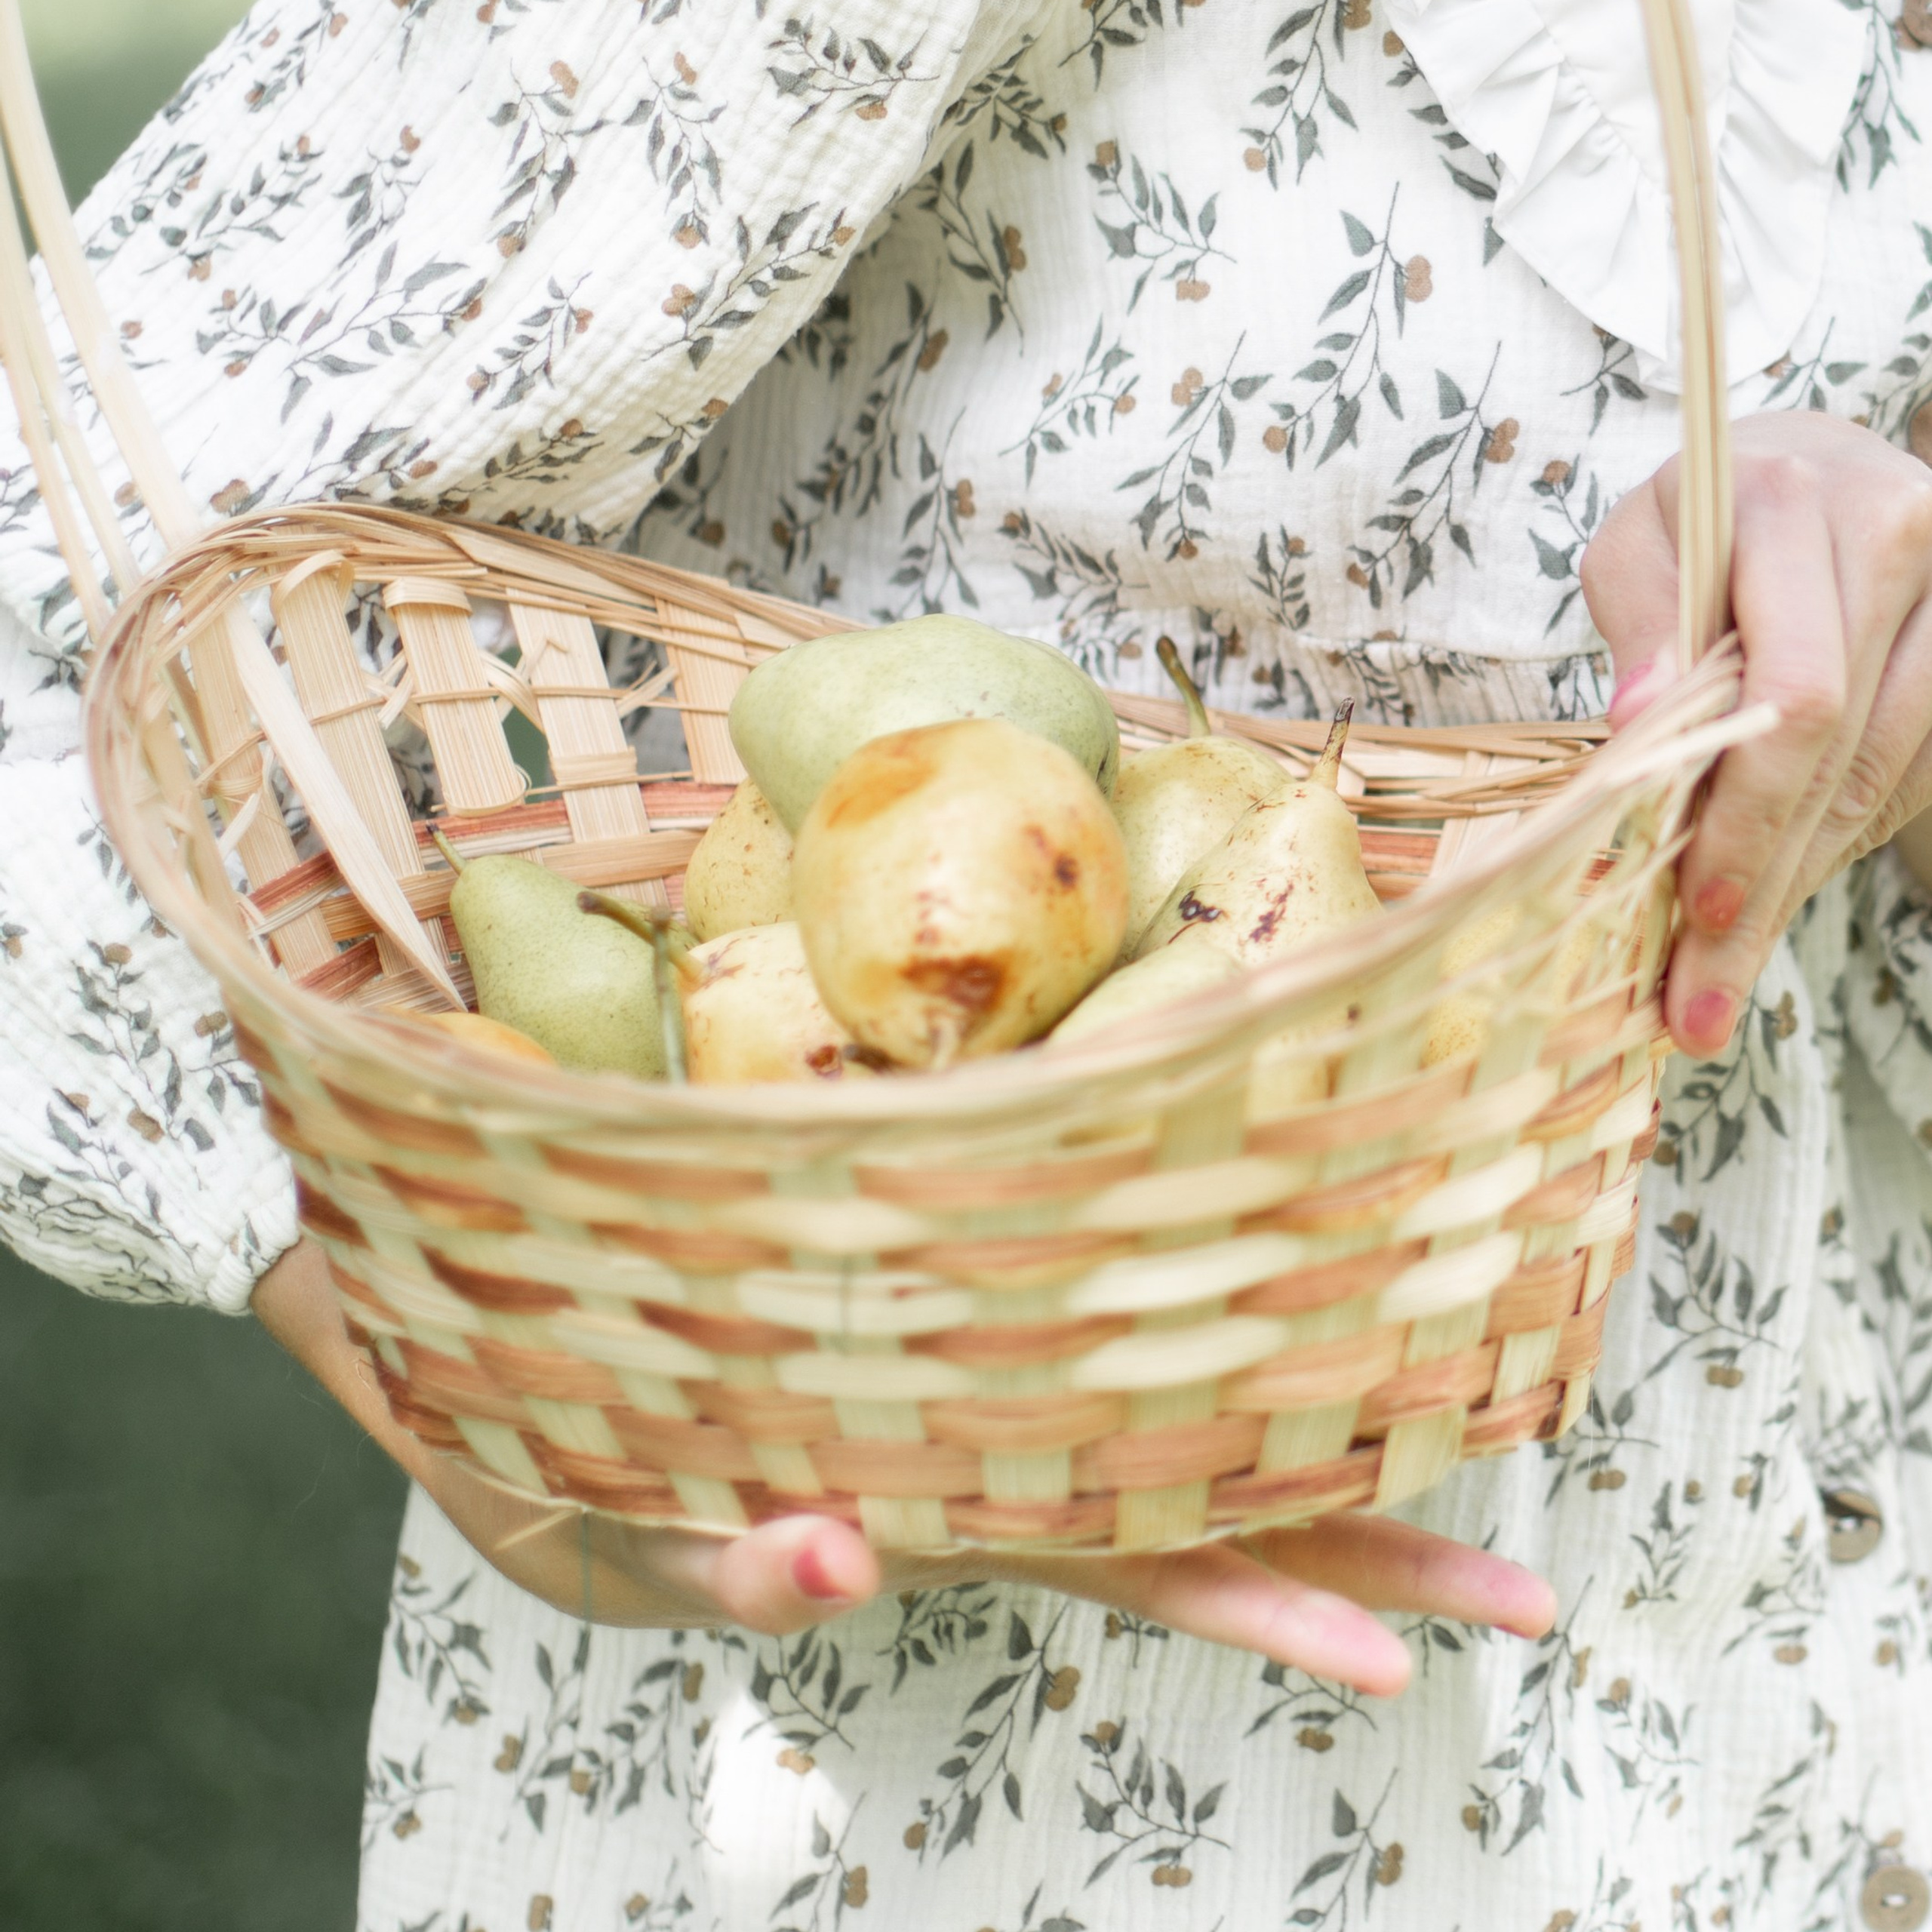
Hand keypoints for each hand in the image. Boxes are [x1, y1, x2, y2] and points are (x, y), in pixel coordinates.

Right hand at [254, 1239, 1553, 1695]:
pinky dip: (1175, 1336)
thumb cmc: (541, 1441)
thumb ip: (727, 1568)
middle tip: (1526, 1596)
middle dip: (1353, 1555)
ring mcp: (967, 1393)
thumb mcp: (607, 1540)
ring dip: (1304, 1463)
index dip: (1266, 1596)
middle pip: (1192, 1515)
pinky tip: (1267, 1299)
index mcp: (932, 1509)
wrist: (488, 1333)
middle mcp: (983, 1457)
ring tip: (1456, 1501)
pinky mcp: (922, 1319)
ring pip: (1157, 1436)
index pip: (1126, 1560)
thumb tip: (850, 1562)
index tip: (1409, 1641)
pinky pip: (1070, 1342)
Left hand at [1583, 411, 1931, 1053]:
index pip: (1792, 697)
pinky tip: (1773, 893)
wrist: (1806, 460)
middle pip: (1842, 754)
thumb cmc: (1700, 507)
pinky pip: (1908, 774)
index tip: (1692, 911)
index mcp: (1799, 507)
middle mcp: (1901, 539)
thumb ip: (1639, 615)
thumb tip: (1640, 718)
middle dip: (1764, 886)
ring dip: (1799, 885)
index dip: (1746, 816)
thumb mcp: (1636, 536)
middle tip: (1702, 999)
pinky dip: (1833, 844)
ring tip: (1723, 973)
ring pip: (1882, 776)